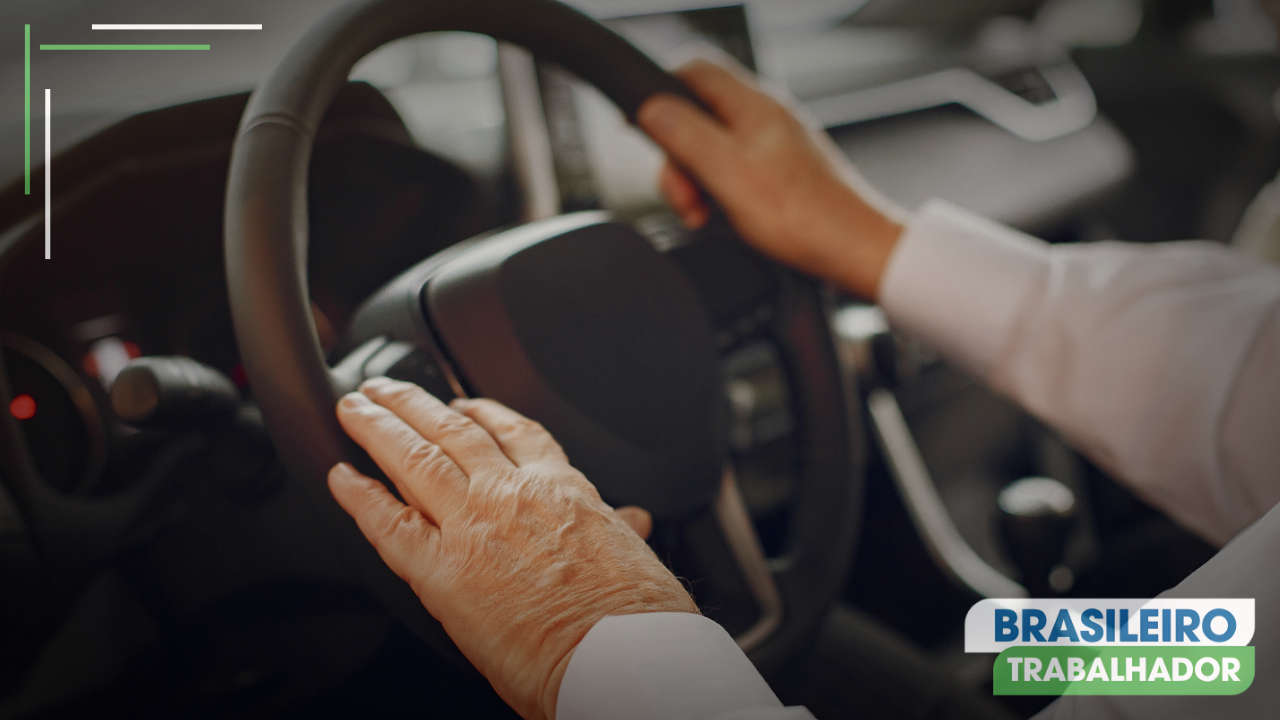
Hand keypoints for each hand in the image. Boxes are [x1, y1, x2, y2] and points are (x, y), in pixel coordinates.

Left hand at [328, 378, 695, 719]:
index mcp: (562, 488)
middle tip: (386, 387)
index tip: (462, 403)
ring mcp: (473, 525)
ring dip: (378, 427)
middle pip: (452, 431)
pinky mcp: (441, 571)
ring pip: (414, 458)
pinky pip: (387, 522)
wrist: (624, 654)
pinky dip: (359, 496)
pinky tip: (341, 476)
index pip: (514, 433)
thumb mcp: (636, 555)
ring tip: (354, 408)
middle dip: (413, 404)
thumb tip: (634, 520)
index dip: (481, 412)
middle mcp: (512, 493)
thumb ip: (620, 529)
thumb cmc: (639, 615)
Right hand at [638, 58, 905, 298]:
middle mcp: (764, 117)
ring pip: (711, 151)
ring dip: (698, 185)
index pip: (693, 71)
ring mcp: (773, 145)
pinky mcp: (779, 173)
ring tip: (707, 217)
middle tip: (687, 198)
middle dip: (679, 160)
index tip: (642, 128)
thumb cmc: (801, 217)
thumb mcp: (727, 173)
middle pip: (696, 118)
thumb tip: (650, 107)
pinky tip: (727, 221)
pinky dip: (720, 197)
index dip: (660, 95)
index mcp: (752, 106)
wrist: (853, 250)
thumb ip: (685, 136)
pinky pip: (732, 174)